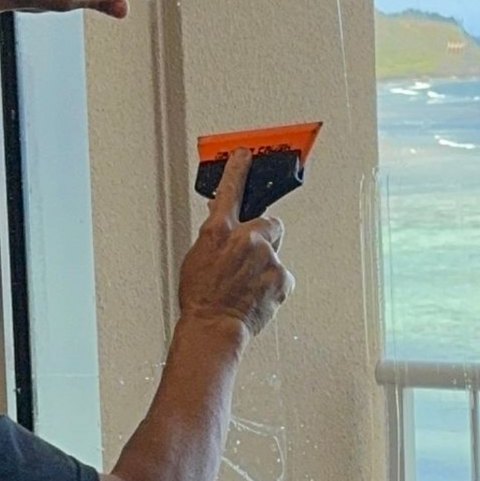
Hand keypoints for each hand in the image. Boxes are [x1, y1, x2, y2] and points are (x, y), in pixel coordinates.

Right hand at [179, 149, 294, 338]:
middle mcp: (246, 239)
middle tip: (249, 257)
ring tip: (247, 284)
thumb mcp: (197, 256)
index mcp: (218, 231)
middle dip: (263, 236)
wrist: (213, 326)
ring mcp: (267, 257)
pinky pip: (281, 273)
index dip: (239, 169)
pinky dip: (273, 283)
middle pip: (268, 223)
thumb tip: (223, 225)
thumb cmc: (201, 297)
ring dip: (265, 264)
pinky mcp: (282, 276)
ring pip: (275, 252)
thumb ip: (215, 236)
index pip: (230, 190)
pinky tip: (257, 294)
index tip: (246, 154)